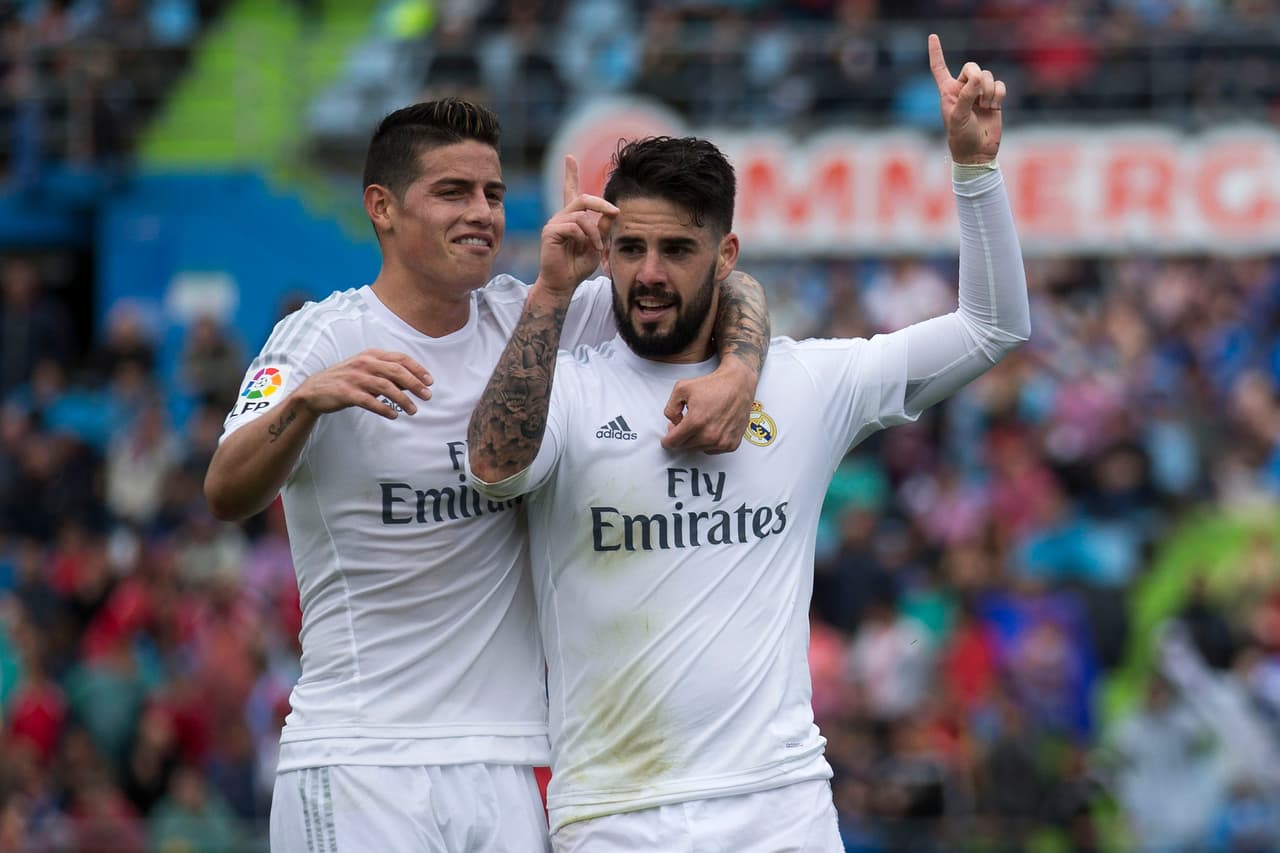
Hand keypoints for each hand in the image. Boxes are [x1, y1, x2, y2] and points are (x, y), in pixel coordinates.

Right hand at [294, 349, 432, 419]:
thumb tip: (414, 384)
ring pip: (386, 387)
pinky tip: (394, 415)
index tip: (430, 381)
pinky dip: (384, 408)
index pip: (400, 358)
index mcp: (371, 355)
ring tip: (413, 410)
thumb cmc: (346, 380)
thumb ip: (387, 373)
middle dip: (415, 384)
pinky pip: (370, 401)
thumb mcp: (366, 370)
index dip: (417, 369)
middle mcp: (364, 363)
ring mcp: (355, 377)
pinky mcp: (346, 393)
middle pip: (396, 371)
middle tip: (427, 396)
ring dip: (403, 399)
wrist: (314, 390)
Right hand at [538, 155, 618, 293]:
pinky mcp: (550, 232)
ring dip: (594, 232)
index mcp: (572, 217)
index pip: (571, 190)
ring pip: (581, 216)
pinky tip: (585, 247)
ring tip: (597, 246)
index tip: (569, 158)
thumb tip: (613, 212)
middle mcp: (562, 217)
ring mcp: (554, 223)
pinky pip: (573, 227)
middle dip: (602, 204)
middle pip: (583, 198)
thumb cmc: (578, 265)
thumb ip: (603, 228)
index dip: (570, 174)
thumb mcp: (597, 244)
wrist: (563, 284)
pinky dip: (584, 237)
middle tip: (616, 212)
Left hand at [661, 360, 756, 453]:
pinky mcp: (731, 444)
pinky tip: (711, 428)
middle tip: (685, 423)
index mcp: (696, 422)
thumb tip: (672, 422)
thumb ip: (670, 408)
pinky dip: (709, 442)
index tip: (668, 438)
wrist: (738, 384)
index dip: (667, 439)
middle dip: (681, 436)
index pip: (673, 442)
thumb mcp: (682, 388)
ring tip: (701, 422)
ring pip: (698, 449)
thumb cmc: (714, 385)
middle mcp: (709, 434)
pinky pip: (712, 450)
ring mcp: (721, 441)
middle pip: (684, 446)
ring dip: (695, 439)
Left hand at [928, 33, 1004, 164]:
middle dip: (976, 77)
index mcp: (947, 92)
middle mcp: (962, 89)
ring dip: (988, 91)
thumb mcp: (958, 117)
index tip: (932, 37)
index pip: (939, 68)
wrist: (978, 153)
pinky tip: (994, 106)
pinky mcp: (994, 99)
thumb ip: (965, 96)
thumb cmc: (961, 137)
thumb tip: (976, 79)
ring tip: (984, 106)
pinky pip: (1000, 85)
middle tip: (977, 95)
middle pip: (972, 66)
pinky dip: (998, 94)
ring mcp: (978, 94)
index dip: (936, 52)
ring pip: (987, 76)